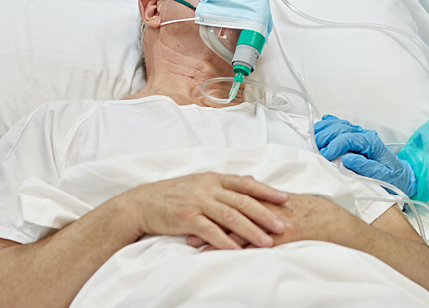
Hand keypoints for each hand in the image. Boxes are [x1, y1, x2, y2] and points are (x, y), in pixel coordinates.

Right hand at [119, 173, 287, 250]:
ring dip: (251, 231)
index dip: (266, 191)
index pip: (246, 184)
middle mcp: (208, 188)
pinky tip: (238, 250)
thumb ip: (224, 183)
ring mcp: (198, 202)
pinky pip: (211, 231)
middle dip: (265, 214)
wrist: (143, 203)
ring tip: (266, 242)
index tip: (285, 198)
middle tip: (282, 226)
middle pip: (243, 201)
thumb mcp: (200, 182)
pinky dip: (226, 241)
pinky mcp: (187, 217)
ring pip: (231, 216)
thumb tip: (250, 180)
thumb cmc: (173, 194)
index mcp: (214, 178)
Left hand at [187, 194, 351, 249]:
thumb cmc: (309, 210)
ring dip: (212, 235)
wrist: (331, 222)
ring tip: (191, 241)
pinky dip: (233, 249)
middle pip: (227, 211)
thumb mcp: (285, 197)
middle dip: (204, 217)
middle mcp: (265, 207)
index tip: (190, 207)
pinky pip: (252, 244)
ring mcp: (271, 222)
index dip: (209, 202)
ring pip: (236, 228)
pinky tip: (219, 255)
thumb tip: (249, 182)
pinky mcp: (279, 237)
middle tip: (182, 222)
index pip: (231, 198)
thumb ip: (264, 192)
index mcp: (264, 197)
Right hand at [314, 115, 416, 197]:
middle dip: (325, 137)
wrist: (399, 175)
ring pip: (339, 124)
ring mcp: (359, 134)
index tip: (325, 155)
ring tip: (311, 138)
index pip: (349, 138)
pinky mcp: (354, 137)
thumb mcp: (383, 176)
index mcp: (372, 142)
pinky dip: (329, 124)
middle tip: (314, 148)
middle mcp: (365, 134)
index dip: (334, 145)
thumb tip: (348, 159)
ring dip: (324, 129)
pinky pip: (340, 125)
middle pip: (341, 128)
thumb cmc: (391, 177)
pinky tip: (320, 126)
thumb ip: (367, 167)